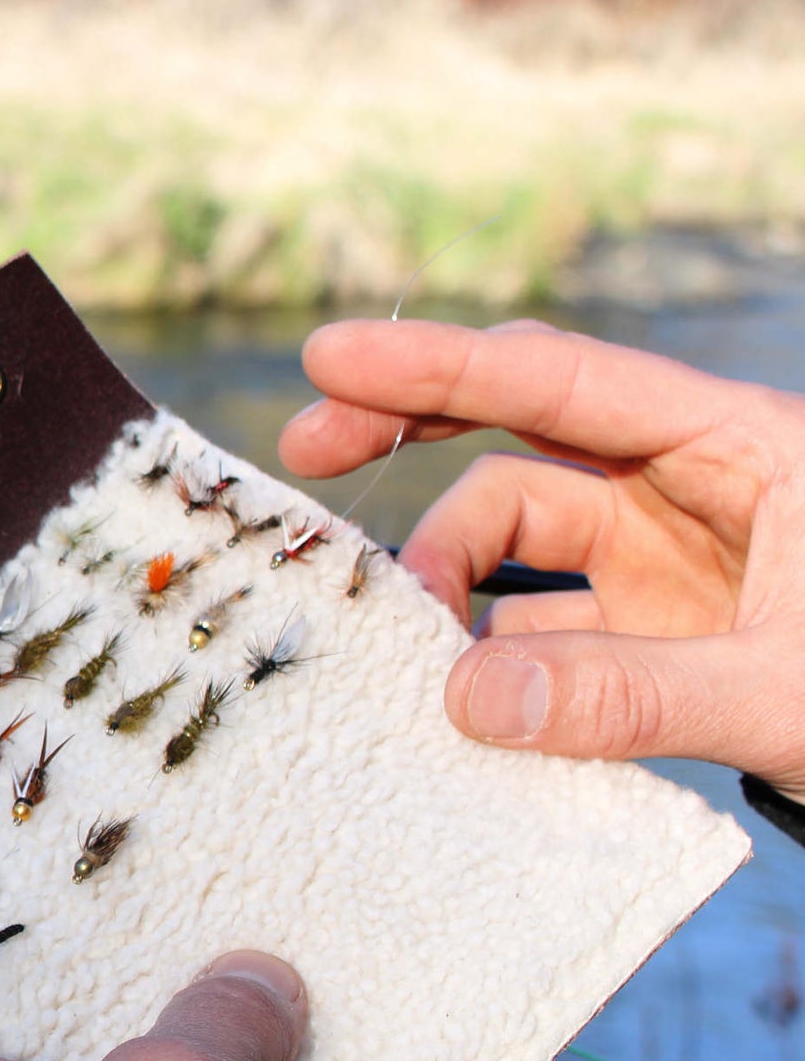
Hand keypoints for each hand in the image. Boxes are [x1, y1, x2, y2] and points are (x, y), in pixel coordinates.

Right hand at [279, 317, 804, 802]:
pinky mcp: (648, 635)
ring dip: (445, 584)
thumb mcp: (789, 686)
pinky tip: (446, 698)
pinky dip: (483, 661)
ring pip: (514, 541)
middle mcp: (687, 489)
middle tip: (303, 451)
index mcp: (741, 448)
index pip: (566, 384)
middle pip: (520, 434)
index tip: (329, 358)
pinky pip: (535, 632)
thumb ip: (632, 692)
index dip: (441, 366)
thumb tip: (463, 702)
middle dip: (409, 432)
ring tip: (392, 646)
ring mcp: (663, 564)